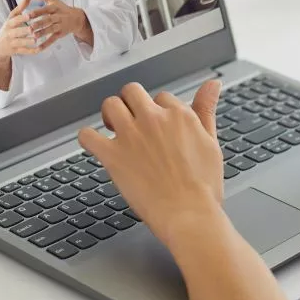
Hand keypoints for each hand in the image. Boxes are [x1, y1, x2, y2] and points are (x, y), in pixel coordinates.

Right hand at [0, 0, 47, 67]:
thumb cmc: (9, 28)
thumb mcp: (12, 17)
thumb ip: (22, 6)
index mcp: (9, 23)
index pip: (15, 19)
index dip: (22, 18)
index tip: (30, 15)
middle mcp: (9, 32)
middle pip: (17, 31)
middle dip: (25, 30)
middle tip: (33, 28)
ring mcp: (12, 42)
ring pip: (20, 42)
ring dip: (28, 40)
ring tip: (36, 39)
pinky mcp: (16, 51)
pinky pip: (24, 51)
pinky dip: (31, 51)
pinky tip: (39, 49)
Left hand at [27, 0, 92, 48]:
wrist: (77, 19)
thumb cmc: (62, 8)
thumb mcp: (53, 0)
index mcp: (55, 8)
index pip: (45, 9)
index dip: (37, 12)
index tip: (28, 14)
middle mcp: (58, 17)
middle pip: (48, 20)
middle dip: (39, 24)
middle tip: (29, 27)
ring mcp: (60, 26)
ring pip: (51, 30)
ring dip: (42, 33)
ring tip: (34, 36)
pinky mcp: (60, 34)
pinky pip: (53, 39)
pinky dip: (46, 44)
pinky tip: (39, 48)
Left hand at [78, 81, 224, 248]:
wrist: (189, 215)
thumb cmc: (203, 187)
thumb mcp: (212, 143)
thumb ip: (206, 110)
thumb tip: (212, 85)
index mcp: (178, 115)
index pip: (161, 97)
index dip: (158, 112)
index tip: (157, 127)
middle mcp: (153, 119)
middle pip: (132, 91)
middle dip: (131, 103)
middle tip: (132, 122)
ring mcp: (130, 136)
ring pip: (110, 105)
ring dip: (110, 114)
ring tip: (113, 129)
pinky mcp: (113, 155)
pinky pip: (87, 135)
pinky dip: (87, 138)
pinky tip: (96, 145)